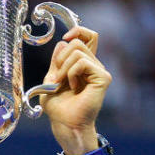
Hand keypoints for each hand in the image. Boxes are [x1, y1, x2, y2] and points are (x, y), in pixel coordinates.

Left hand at [39, 26, 111, 154]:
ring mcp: (100, 71)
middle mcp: (94, 66)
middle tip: (57, 76)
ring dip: (64, 67)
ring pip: (78, 51)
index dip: (78, 31)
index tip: (64, 39)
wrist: (64, 123)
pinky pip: (82, 63)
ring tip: (63, 83)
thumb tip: (62, 43)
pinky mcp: (103, 78)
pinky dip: (71, 73)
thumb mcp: (51, 78)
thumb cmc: (58, 107)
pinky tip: (73, 87)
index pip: (88, 36)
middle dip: (61, 56)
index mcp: (83, 64)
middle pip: (79, 41)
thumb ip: (57, 61)